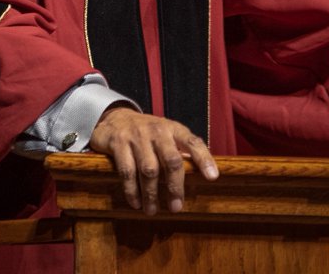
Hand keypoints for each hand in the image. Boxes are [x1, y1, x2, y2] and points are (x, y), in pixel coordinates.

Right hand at [88, 106, 218, 215]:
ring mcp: (137, 136)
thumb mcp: (166, 135)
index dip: (204, 159)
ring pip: (149, 170)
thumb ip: (181, 150)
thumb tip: (202, 174)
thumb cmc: (148, 133)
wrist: (115, 118)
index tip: (213, 177)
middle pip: (171, 160)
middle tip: (176, 207)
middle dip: (175, 187)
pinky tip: (136, 202)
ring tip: (152, 210)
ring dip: (151, 194)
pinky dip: (132, 190)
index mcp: (173, 129)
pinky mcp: (119, 143)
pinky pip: (127, 171)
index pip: (193, 142)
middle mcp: (157, 131)